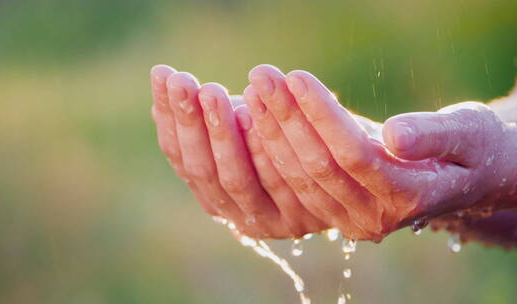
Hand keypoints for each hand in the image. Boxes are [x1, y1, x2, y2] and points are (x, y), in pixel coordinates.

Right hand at [150, 65, 325, 238]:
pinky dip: (259, 150)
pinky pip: (274, 183)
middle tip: (184, 83)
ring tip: (211, 92)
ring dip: (221, 134)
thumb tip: (162, 101)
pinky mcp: (299, 218)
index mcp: (216, 195)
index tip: (164, 77)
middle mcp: (235, 214)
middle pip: (203, 171)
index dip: (169, 118)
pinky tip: (250, 115)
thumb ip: (211, 124)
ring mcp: (266, 221)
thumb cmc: (289, 141)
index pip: (181, 158)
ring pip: (234, 178)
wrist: (353, 178)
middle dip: (190, 124)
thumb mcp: (245, 130)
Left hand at [242, 65, 516, 240]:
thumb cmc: (471, 148)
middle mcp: (374, 217)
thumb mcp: (469, 133)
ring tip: (254, 91)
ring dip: (272, 133)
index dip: (322, 116)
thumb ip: (435, 135)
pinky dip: (270, 153)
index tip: (296, 76)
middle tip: (262, 76)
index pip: (354, 154)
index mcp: (409, 197)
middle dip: (286, 118)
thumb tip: (396, 136)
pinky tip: (254, 120)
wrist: (464, 177)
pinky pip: (292, 186)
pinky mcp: (332, 213)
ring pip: (299, 178)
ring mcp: (349, 220)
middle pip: (319, 166)